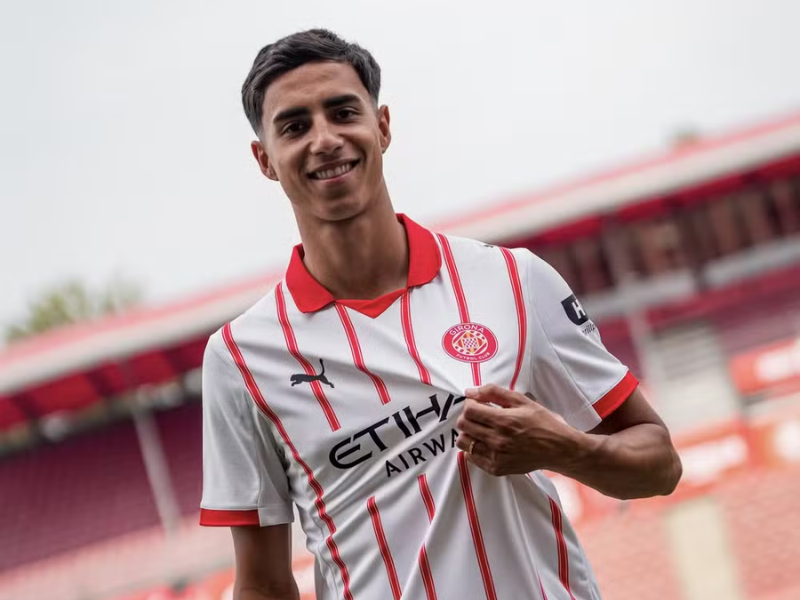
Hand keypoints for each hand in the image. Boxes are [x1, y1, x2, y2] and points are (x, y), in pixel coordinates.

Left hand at [455, 384, 584, 475]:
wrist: (558, 448)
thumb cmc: (542, 422)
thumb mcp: (521, 400)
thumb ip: (494, 392)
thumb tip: (470, 391)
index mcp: (504, 421)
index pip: (469, 411)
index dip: (470, 404)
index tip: (478, 403)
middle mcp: (497, 440)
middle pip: (463, 426)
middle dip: (468, 416)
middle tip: (479, 415)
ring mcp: (496, 457)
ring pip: (463, 443)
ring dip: (468, 433)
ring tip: (481, 429)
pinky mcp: (496, 469)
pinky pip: (471, 458)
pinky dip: (474, 448)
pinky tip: (486, 442)